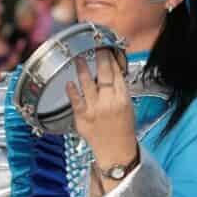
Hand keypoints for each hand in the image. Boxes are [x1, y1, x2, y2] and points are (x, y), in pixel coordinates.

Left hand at [66, 50, 135, 167]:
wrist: (116, 151)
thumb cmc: (122, 128)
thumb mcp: (128, 107)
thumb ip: (119, 90)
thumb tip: (112, 69)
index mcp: (123, 99)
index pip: (117, 74)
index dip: (111, 59)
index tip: (106, 47)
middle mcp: (110, 102)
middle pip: (105, 75)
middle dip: (100, 58)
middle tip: (94, 45)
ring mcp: (95, 110)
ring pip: (88, 84)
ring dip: (82, 69)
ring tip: (77, 58)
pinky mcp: (83, 118)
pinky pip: (76, 102)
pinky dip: (72, 91)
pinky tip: (68, 82)